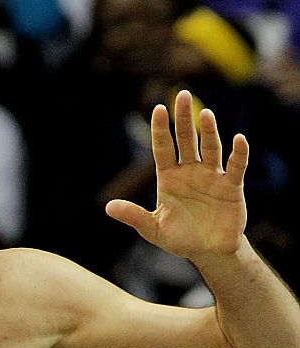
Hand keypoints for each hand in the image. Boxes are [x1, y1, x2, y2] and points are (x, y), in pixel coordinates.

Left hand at [105, 89, 247, 262]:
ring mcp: (212, 176)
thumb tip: (108, 207)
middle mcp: (190, 171)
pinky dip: (238, 153)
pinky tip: (238, 140)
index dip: (160, 130)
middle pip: (186, 140)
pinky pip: (236, 166)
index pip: (163, 148)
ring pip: (210, 148)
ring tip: (205, 114)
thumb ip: (134, 216)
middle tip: (182, 96)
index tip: (158, 109)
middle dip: (184, 119)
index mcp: (169, 178)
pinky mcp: (231, 186)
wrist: (208, 252)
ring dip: (209, 131)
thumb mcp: (153, 229)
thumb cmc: (180, 238)